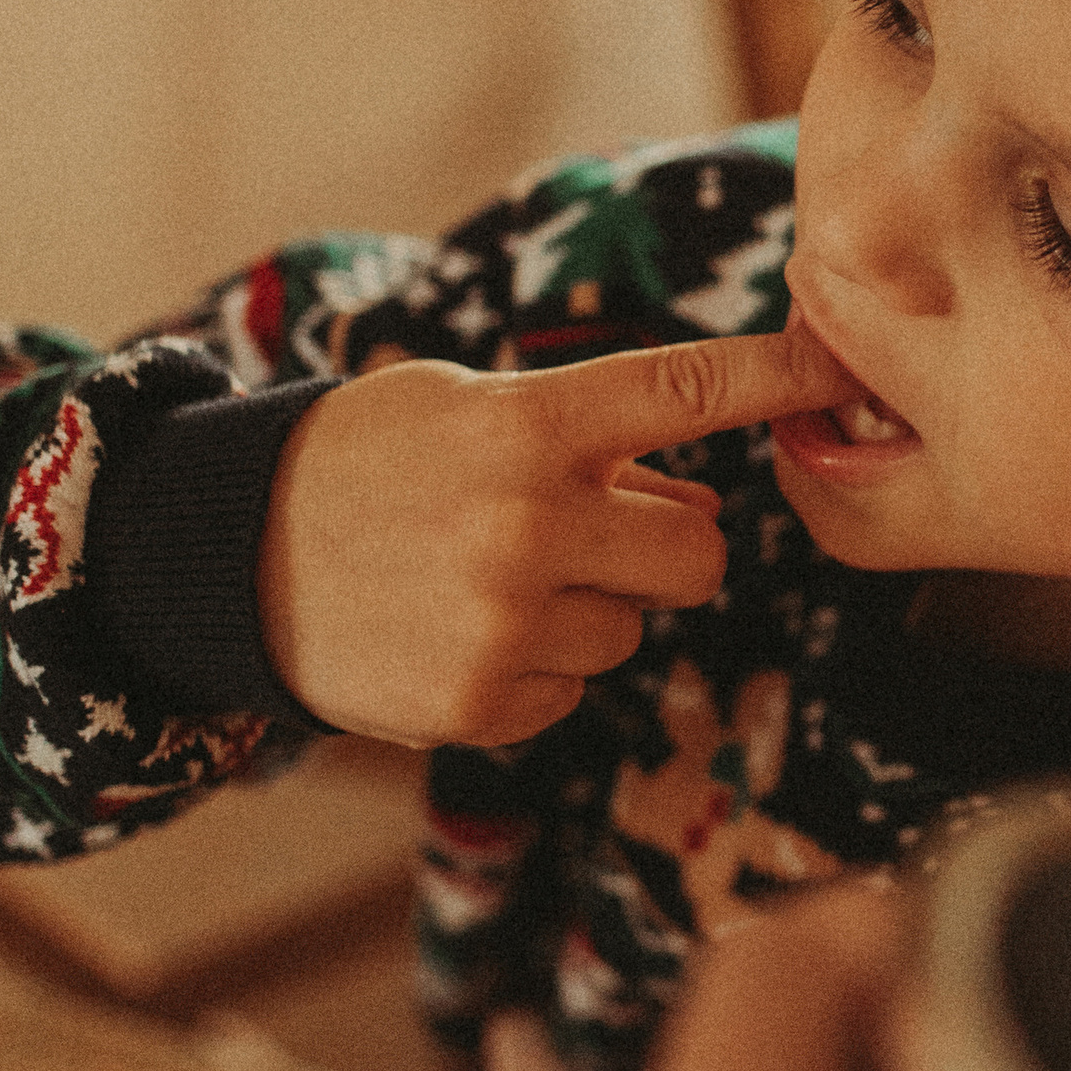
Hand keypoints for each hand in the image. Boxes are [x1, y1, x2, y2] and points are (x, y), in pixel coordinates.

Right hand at [256, 327, 856, 745]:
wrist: (227, 556)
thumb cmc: (364, 464)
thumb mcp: (464, 409)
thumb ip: (585, 441)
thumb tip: (697, 506)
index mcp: (527, 427)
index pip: (684, 393)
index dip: (777, 379)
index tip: (842, 368)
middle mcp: (528, 525)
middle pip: (701, 555)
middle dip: (669, 546)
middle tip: (599, 531)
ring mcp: (506, 623)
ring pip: (631, 628)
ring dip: (585, 609)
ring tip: (485, 578)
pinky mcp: (482, 702)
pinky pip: (572, 690)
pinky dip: (533, 669)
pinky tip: (459, 631)